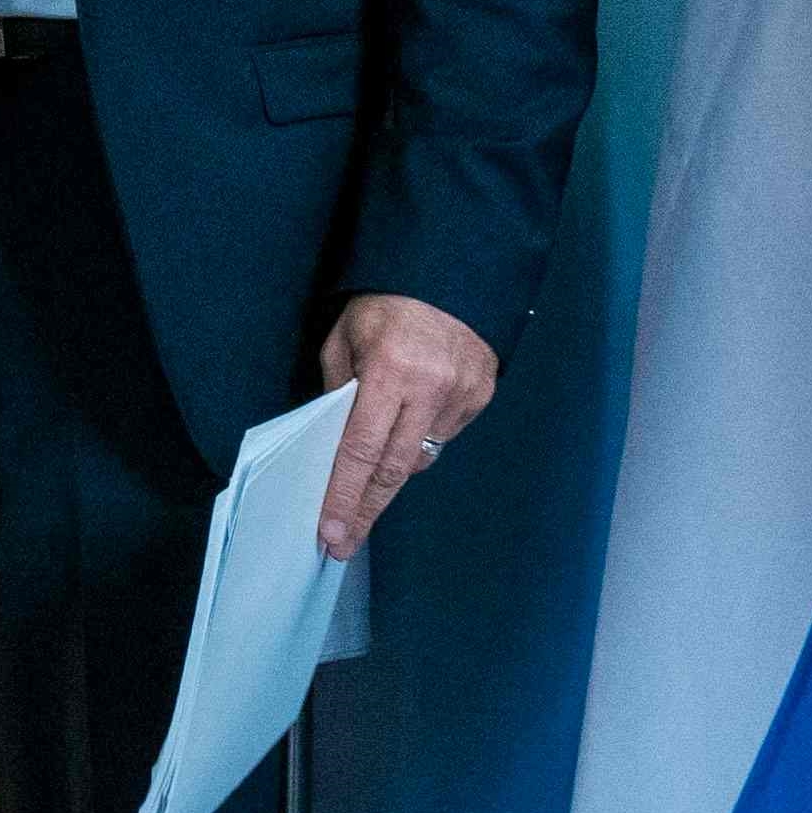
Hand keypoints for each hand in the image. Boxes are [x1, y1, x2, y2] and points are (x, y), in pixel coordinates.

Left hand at [314, 294, 498, 560]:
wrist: (454, 269)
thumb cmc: (387, 302)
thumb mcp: (345, 337)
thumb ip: (337, 389)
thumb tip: (333, 442)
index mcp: (389, 372)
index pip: (361, 450)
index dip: (344, 495)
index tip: (330, 532)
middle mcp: (430, 390)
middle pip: (394, 471)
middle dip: (365, 510)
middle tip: (343, 543)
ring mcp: (461, 397)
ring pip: (420, 459)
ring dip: (392, 471)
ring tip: (369, 476)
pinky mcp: (481, 397)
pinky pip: (443, 437)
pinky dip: (420, 439)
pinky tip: (409, 423)